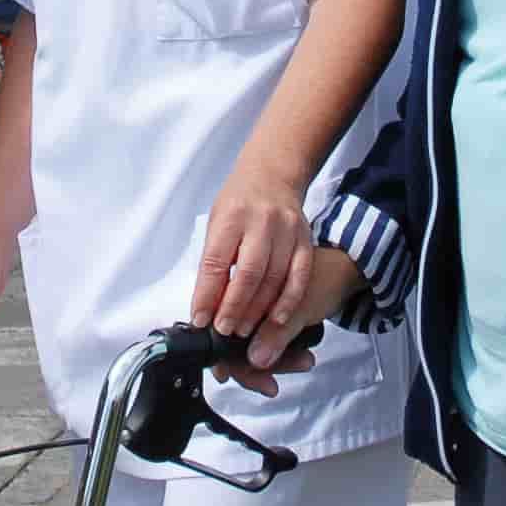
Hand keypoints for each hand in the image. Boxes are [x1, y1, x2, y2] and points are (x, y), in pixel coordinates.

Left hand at [190, 168, 309, 345]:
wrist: (272, 175)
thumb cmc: (238, 203)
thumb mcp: (216, 222)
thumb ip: (214, 261)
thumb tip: (206, 304)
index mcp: (231, 216)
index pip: (216, 262)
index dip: (207, 295)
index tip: (201, 319)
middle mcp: (261, 221)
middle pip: (248, 274)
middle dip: (234, 307)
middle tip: (224, 330)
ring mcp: (287, 230)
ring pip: (274, 279)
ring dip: (258, 310)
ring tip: (244, 330)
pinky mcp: (305, 238)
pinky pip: (299, 276)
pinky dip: (288, 300)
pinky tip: (276, 318)